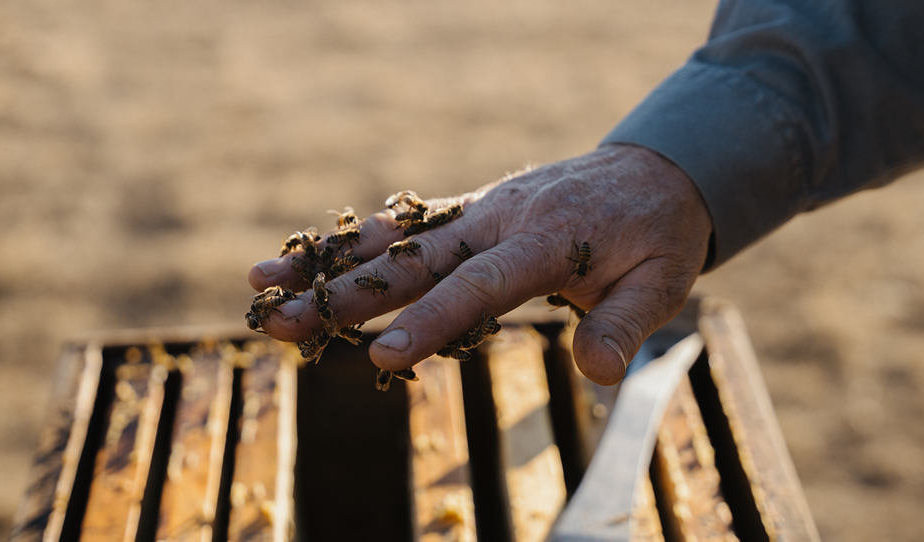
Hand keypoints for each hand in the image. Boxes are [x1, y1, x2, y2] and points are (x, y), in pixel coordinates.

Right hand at [247, 143, 711, 384]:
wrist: (654, 171)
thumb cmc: (657, 238)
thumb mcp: (662, 284)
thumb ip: (625, 324)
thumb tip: (599, 372)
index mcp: (545, 243)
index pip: (478, 287)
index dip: (430, 323)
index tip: (381, 357)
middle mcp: (499, 220)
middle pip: (412, 262)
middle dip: (344, 296)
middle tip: (279, 320)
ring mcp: (480, 211)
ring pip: (395, 239)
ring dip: (329, 263)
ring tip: (261, 282)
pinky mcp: (471, 210)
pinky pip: (409, 225)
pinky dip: (360, 241)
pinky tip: (310, 256)